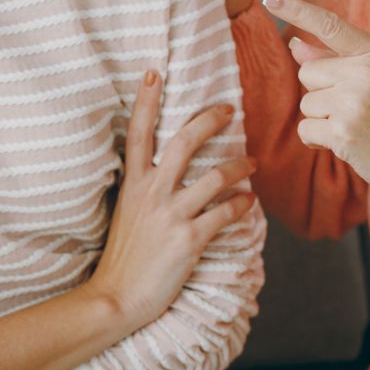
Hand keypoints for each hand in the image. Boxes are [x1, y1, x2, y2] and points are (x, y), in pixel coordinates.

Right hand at [87, 69, 258, 330]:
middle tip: (229, 109)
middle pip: (184, 141)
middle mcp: (151, 193)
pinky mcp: (189, 240)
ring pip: (216, 176)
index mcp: (133, 184)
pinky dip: (242, 205)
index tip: (154, 72)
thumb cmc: (123, 257)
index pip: (138, 132)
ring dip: (241, 167)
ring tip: (253, 164)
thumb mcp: (126, 213)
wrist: (116, 298)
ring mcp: (171, 215)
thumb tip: (164, 170)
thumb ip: (143, 189)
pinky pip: (226, 213)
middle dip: (210, 119)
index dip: (146, 100)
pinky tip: (249, 203)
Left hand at [264, 0, 369, 201]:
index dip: (296, 10)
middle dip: (320, 93)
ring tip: (355, 126)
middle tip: (355, 109)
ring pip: (305, 103)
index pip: (329, 24)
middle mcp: (365, 71)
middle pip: (307, 72)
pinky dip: (317, 140)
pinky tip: (346, 143)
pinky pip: (306, 129)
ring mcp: (354, 100)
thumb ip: (334, 60)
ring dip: (321, 119)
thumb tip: (294, 44)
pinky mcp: (344, 130)